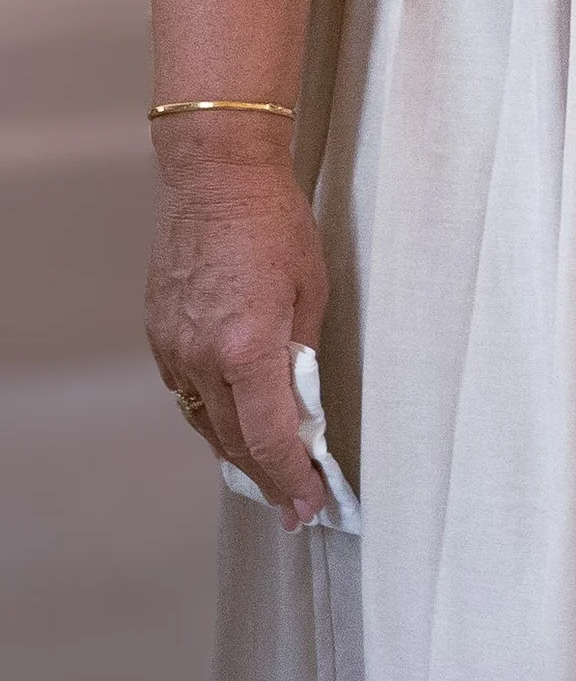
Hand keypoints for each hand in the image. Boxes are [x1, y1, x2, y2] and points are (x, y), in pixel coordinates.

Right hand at [146, 127, 329, 526]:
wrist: (216, 175)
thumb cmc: (274, 221)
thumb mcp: (311, 289)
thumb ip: (303, 354)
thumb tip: (304, 403)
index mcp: (247, 347)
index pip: (270, 437)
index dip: (292, 478)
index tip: (309, 505)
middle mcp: (202, 357)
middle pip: (234, 441)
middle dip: (267, 478)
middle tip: (294, 503)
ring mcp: (174, 347)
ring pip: (205, 422)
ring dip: (236, 451)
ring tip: (268, 472)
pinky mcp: (159, 335)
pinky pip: (186, 391)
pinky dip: (212, 412)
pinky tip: (233, 418)